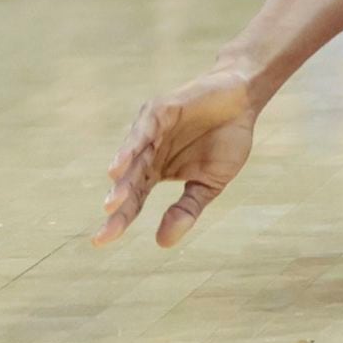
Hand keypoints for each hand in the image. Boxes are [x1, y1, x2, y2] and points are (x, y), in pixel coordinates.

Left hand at [93, 68, 257, 248]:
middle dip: (117, 207)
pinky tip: (121, 165)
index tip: (101, 242)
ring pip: (132, 159)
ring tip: (111, 204)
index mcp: (156, 171)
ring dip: (122, 181)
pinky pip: (144, 130)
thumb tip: (162, 243)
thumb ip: (186, 209)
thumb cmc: (224, 139)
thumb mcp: (209, 184)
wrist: (242, 100)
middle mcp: (148, 152)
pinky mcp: (160, 110)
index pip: (134, 200)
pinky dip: (132, 147)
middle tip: (103, 234)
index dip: (119, 220)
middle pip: (128, 184)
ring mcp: (151, 131)